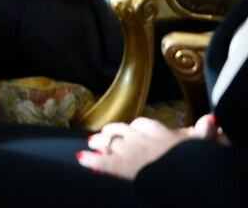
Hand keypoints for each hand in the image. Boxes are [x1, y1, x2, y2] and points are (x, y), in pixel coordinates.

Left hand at [78, 116, 215, 178]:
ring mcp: (127, 150)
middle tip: (103, 136)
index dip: (135, 128)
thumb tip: (210, 120)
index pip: (142, 124)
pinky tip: (81, 158)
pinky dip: (89, 159)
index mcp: (157, 129)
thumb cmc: (194, 158)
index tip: (131, 130)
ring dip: (100, 143)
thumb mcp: (202, 143)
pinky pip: (100, 161)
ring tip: (93, 144)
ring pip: (109, 142)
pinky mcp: (119, 166)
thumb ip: (203, 131)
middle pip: (121, 131)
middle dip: (112, 134)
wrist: (182, 173)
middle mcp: (138, 136)